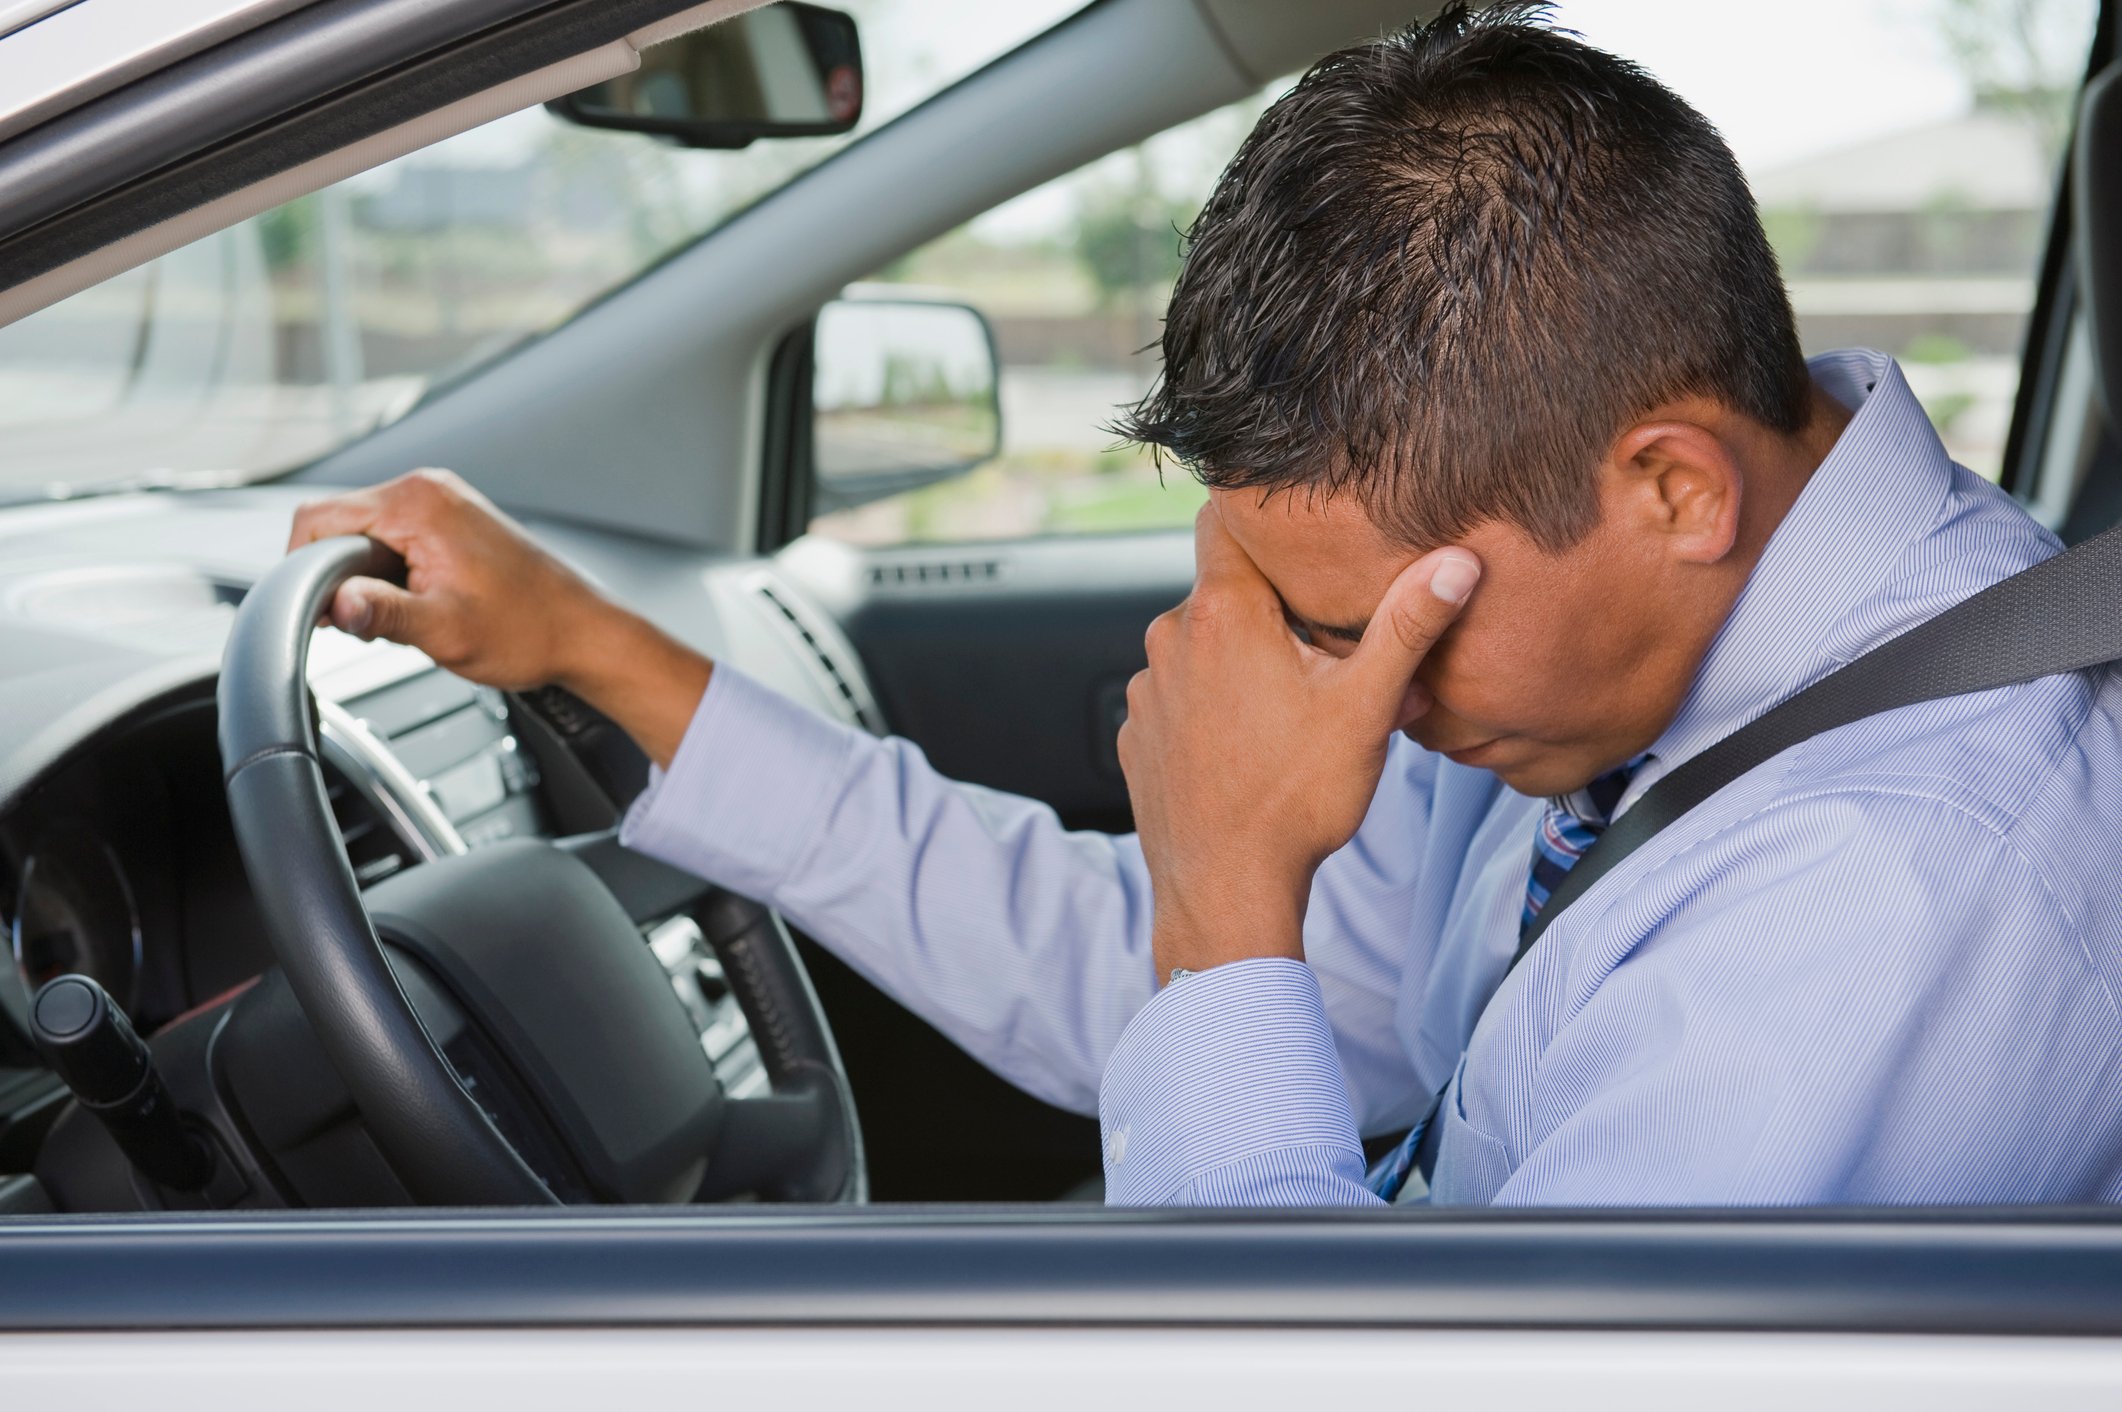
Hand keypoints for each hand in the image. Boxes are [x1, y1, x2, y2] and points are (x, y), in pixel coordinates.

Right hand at [287, 469, 710, 766]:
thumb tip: (334, 604)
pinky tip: (418, 604)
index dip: (302, 568)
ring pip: (363, 534)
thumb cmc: (527, 629)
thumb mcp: (444, 630)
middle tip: (369, 624)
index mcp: (417, 503)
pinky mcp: (450, 520)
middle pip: (336, 523)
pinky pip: (392, 538)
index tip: (318, 611)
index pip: (316, 518)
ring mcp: (441, 501)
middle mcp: (426, 489)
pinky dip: (389, 573)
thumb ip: (382, 613)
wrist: (581, 632)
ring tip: (405, 616)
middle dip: (337, 575)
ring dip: (365, 577)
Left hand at [1117, 505, 1479, 980]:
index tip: (1303, 540)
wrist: (1225, 891)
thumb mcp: (1365, 706)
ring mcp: (1147, 689)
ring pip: (1204, 646)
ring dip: (1245, 662)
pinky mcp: (1136, 733)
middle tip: (1329, 660)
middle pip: (1229, 591)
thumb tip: (1456, 563)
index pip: (1227, 519)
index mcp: (1221, 612)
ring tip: (1294, 713)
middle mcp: (1169, 638)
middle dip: (1277, 613)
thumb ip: (1408, 625)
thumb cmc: (1294, 801)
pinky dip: (1214, 706)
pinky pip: (1181, 695)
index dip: (1267, 522)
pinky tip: (1251, 746)